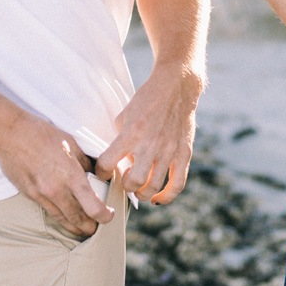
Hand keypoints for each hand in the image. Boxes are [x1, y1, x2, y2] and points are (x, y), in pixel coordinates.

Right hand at [0, 114, 113, 235]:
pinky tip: (64, 217)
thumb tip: (94, 173)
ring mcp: (41, 194)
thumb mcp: (70, 143)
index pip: (93, 207)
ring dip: (75, 227)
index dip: (104, 216)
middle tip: (97, 228)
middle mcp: (57, 190)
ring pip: (62, 218)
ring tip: (83, 229)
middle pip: (78, 219)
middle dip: (90, 227)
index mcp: (71, 175)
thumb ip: (84, 162)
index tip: (109, 214)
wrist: (10, 135)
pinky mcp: (30, 195)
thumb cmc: (41, 134)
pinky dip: (59, 217)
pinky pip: (49, 211)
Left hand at [95, 64, 200, 204]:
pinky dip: (166, 197)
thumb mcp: (124, 115)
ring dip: (143, 192)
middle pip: (134, 182)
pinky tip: (157, 198)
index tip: (103, 172)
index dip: (101, 172)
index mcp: (131, 133)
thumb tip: (117, 161)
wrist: (175, 86)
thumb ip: (120, 139)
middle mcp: (150, 144)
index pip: (107, 163)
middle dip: (125, 186)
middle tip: (126, 180)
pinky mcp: (184, 152)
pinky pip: (177, 184)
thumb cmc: (146, 100)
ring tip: (139, 188)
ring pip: (154, 186)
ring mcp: (169, 150)